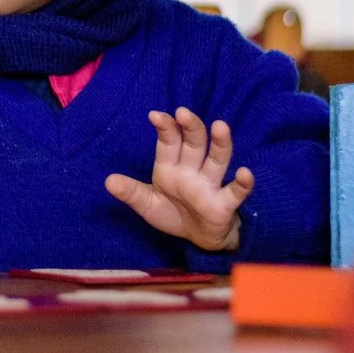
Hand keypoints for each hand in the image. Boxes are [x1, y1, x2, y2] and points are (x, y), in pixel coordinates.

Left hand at [104, 108, 253, 251]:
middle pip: (194, 143)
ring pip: (218, 160)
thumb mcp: (147, 204)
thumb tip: (108, 181)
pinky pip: (235, 192)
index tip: (155, 115)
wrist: (198, 240)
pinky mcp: (224, 204)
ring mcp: (210, 185)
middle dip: (190, 127)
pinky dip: (243, 184)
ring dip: (220, 143)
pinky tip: (245, 173)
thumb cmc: (173, 214)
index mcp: (171, 166)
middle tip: (183, 112)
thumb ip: (130, 192)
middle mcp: (192, 170)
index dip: (165, 128)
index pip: (169, 142)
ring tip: (220, 126)